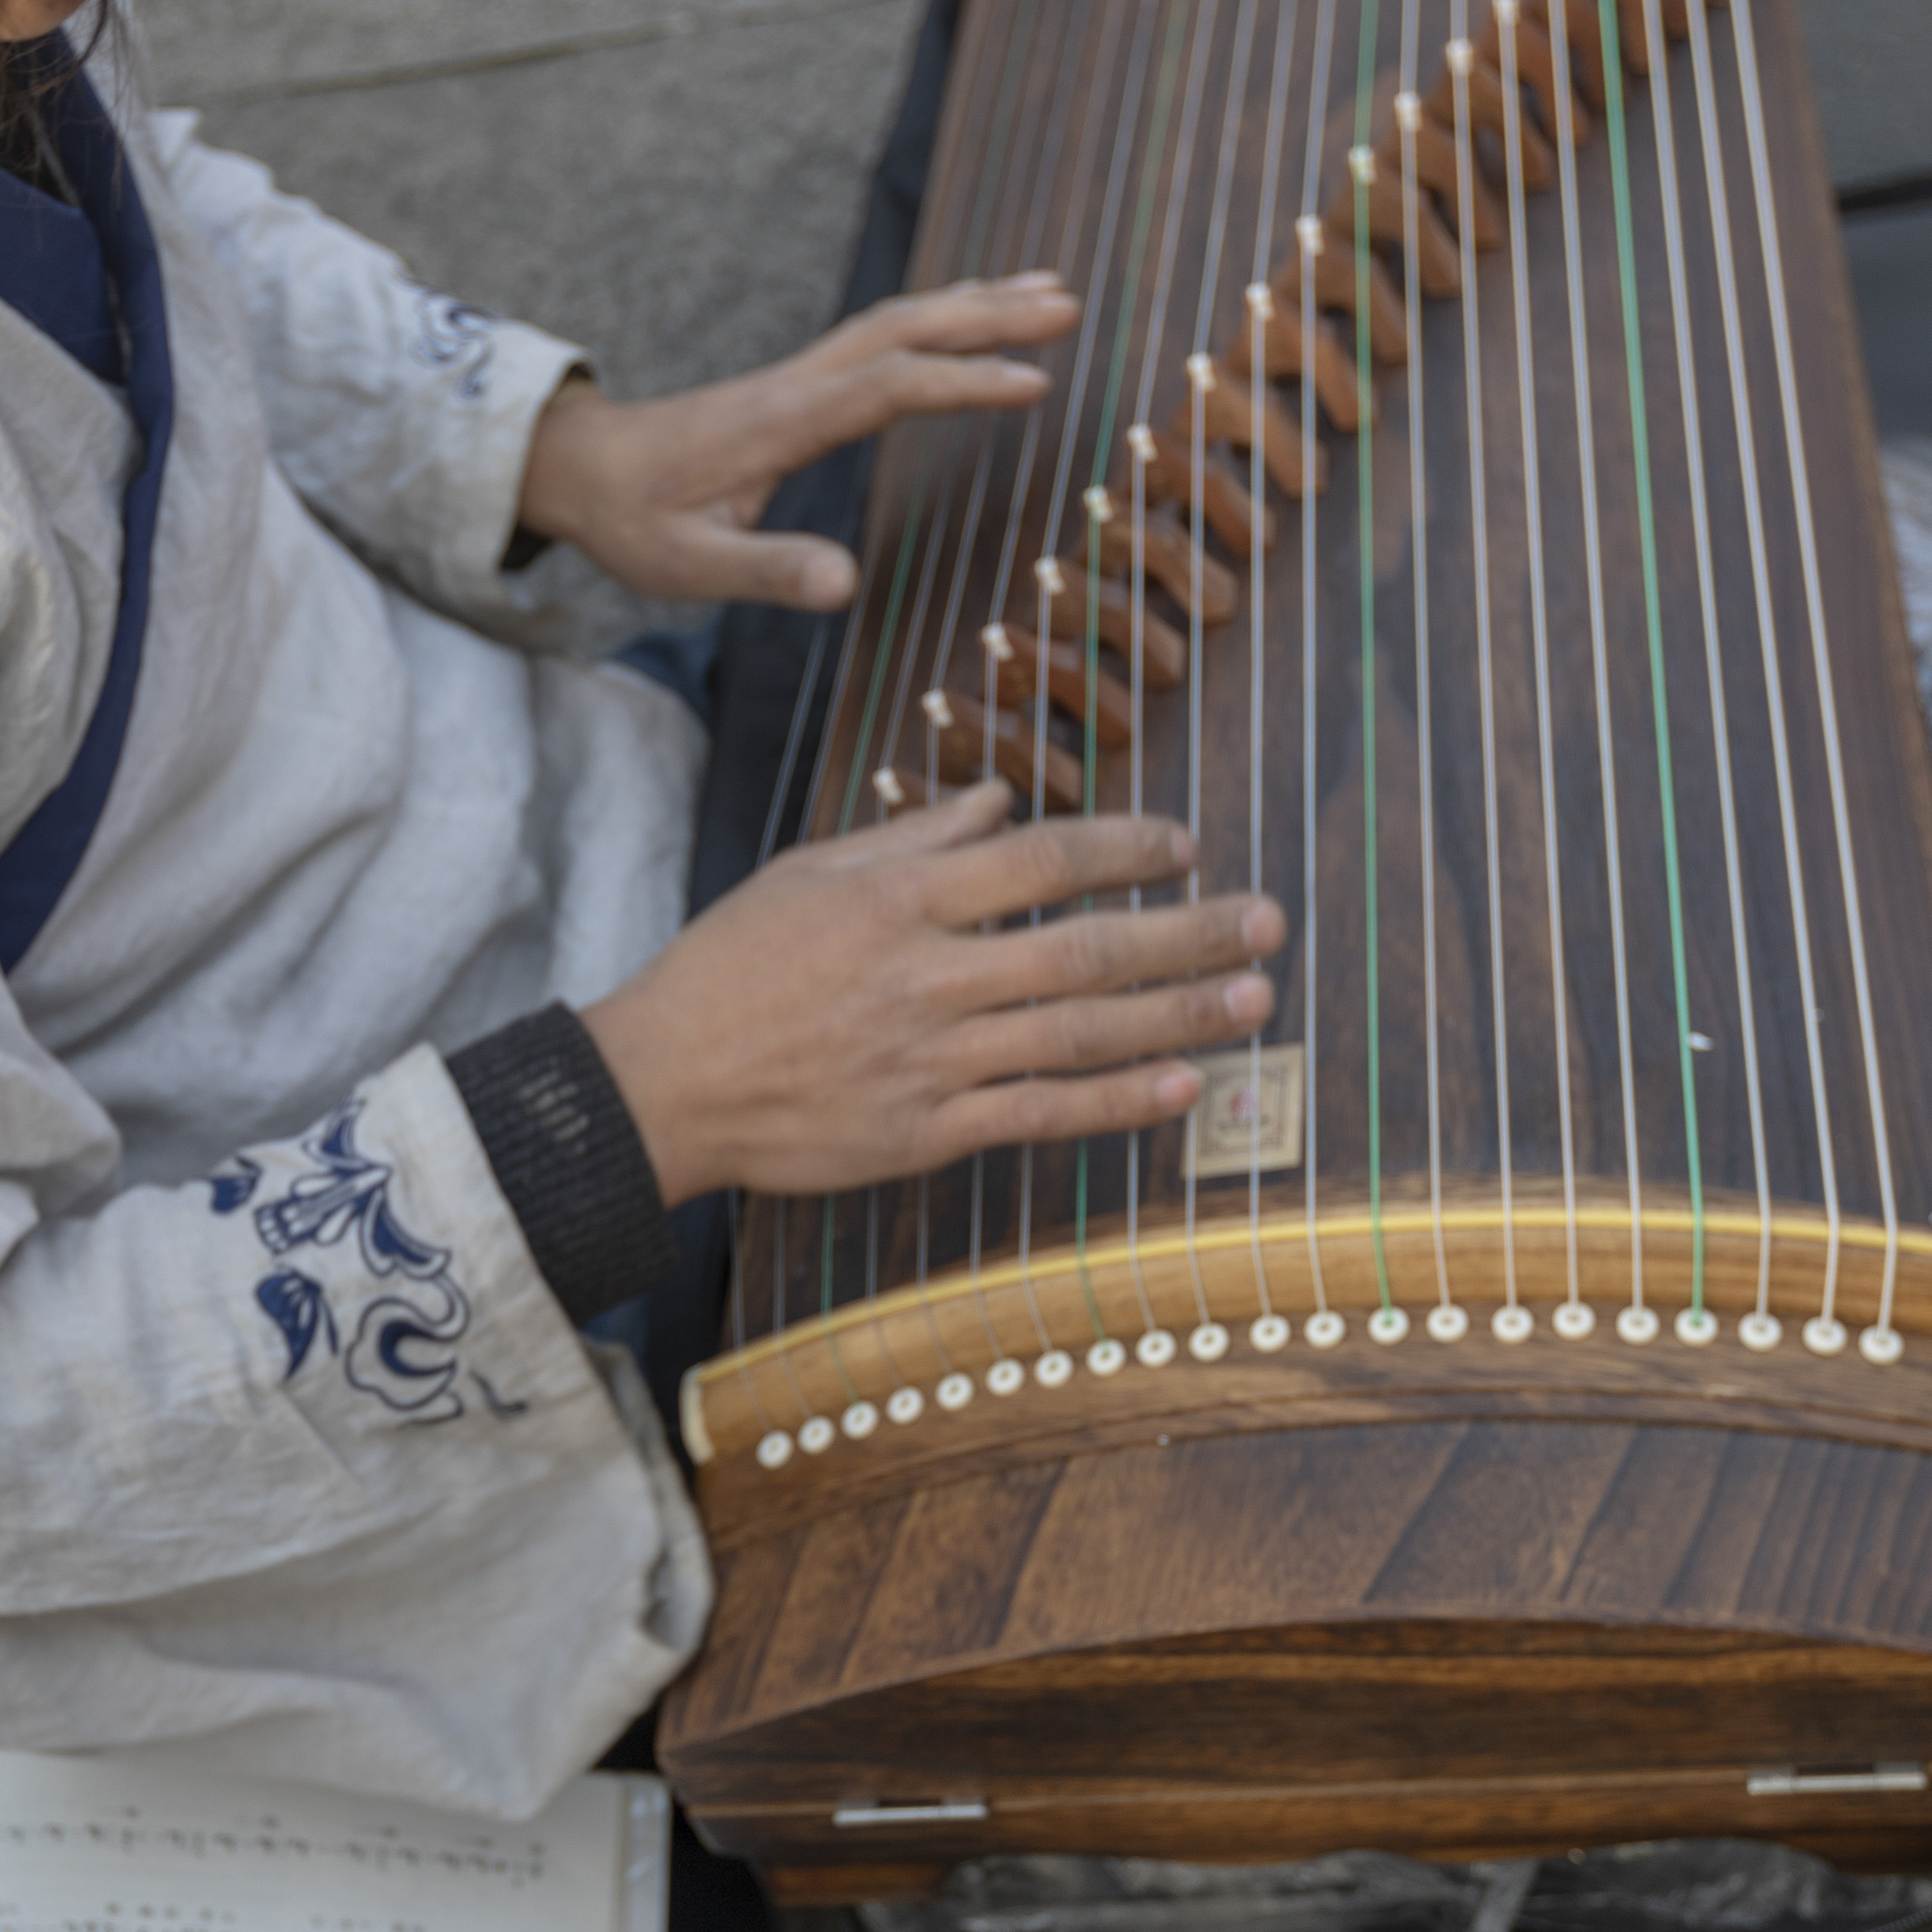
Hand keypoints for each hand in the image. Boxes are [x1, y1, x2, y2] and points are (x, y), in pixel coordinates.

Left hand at [512, 279, 1079, 608]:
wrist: (580, 468)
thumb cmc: (633, 520)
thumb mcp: (689, 568)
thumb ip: (767, 572)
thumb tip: (844, 586)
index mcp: (781, 422)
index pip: (889, 386)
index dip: (962, 382)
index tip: (1035, 382)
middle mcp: (797, 383)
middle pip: (905, 328)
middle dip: (990, 315)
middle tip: (1071, 305)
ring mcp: (799, 376)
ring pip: (896, 320)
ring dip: (973, 302)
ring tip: (1050, 291)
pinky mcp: (799, 383)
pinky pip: (882, 335)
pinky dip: (938, 317)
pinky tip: (972, 319)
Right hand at [582, 785, 1284, 1205]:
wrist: (662, 1083)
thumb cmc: (729, 968)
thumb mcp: (810, 874)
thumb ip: (913, 836)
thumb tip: (1002, 799)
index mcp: (900, 899)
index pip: (1041, 860)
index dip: (1125, 847)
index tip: (1186, 843)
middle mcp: (927, 975)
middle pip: (1084, 947)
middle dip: (1188, 932)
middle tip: (1268, 920)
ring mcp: (930, 1059)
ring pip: (1078, 1033)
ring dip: (1177, 1014)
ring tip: (1256, 998)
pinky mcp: (925, 1132)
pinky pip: (1039, 1114)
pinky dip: (1114, 1102)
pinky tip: (1180, 1086)